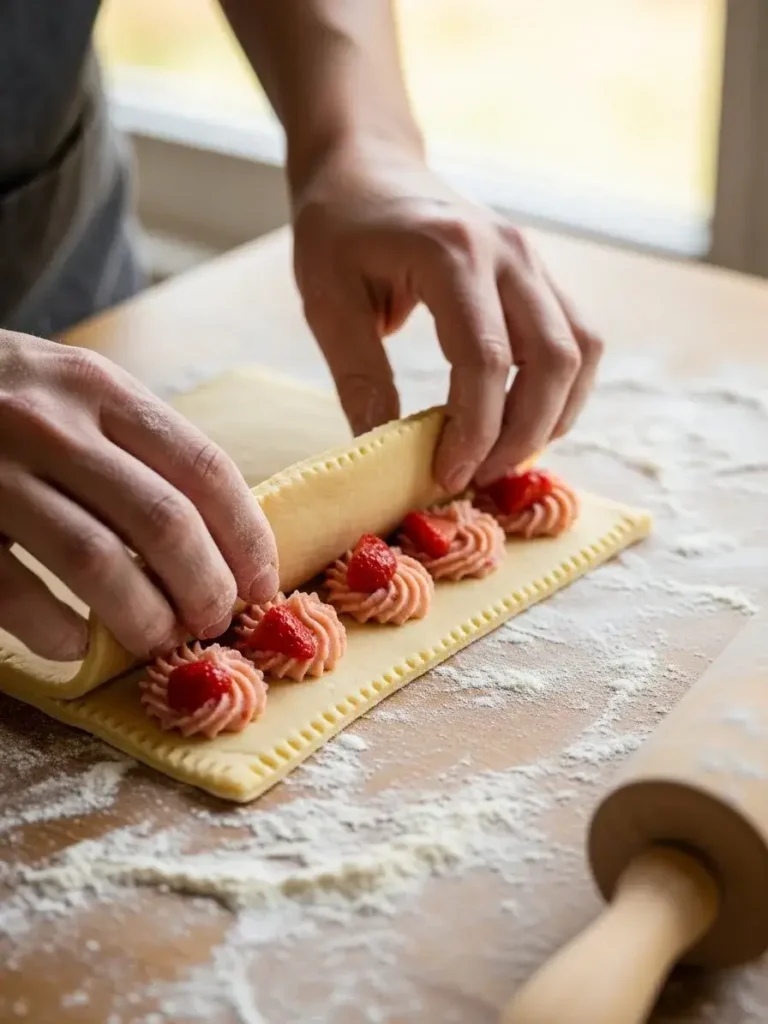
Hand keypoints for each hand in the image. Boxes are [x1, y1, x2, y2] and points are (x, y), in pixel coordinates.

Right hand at [0, 333, 277, 661]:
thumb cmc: (2, 396)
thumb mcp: (75, 391)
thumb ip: (139, 446)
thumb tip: (225, 536)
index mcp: (101, 389)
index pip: (204, 468)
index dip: (246, 536)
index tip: (263, 583)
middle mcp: (51, 421)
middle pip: (163, 522)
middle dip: (205, 588)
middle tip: (214, 623)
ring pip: (95, 561)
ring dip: (142, 618)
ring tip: (158, 642)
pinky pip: (12, 589)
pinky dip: (55, 630)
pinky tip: (75, 645)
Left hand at [292, 142, 602, 492]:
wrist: (369, 167)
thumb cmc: (339, 229)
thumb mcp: (328, 303)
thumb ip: (361, 380)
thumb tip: (386, 457)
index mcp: (451, 252)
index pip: (485, 358)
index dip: (474, 430)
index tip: (448, 475)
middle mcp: (508, 252)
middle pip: (553, 361)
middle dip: (522, 435)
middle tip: (477, 477)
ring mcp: (533, 259)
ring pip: (579, 353)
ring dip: (552, 416)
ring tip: (502, 455)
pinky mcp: (540, 274)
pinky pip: (576, 340)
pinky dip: (560, 390)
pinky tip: (522, 419)